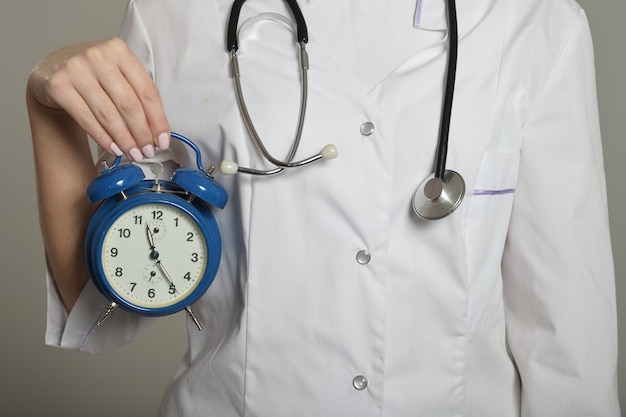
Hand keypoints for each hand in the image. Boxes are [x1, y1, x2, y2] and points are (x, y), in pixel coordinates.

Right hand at [26, 38, 169, 160]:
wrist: (53, 69)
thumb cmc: (94, 74)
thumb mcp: (118, 73)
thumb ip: (138, 95)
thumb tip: (157, 133)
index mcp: (119, 50)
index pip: (147, 90)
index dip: (158, 119)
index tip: (163, 140)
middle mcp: (98, 56)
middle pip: (129, 104)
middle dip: (142, 133)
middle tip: (147, 151)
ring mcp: (76, 69)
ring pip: (108, 114)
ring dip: (124, 139)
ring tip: (133, 153)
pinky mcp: (58, 85)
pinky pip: (86, 119)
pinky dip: (103, 138)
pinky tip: (114, 148)